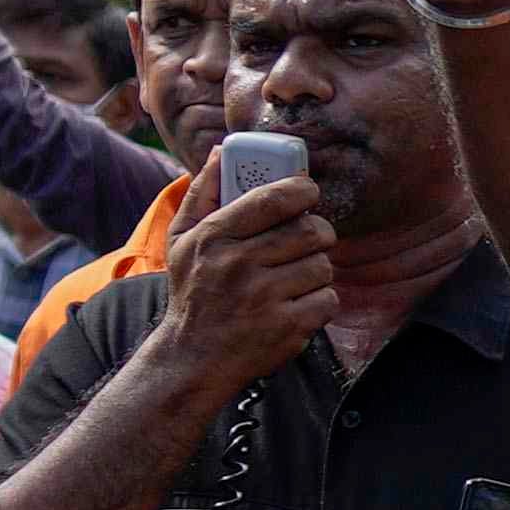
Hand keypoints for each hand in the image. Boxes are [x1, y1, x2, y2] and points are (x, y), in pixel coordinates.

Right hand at [155, 172, 339, 390]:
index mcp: (214, 238)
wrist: (193, 359)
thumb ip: (203, 193)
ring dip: (317, 270)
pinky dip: (320, 301)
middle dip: (318, 233)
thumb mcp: (182, 239)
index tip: (308, 192)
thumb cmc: (193, 292)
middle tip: (309, 239)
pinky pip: (328, 300)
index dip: (302, 189)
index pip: (273, 199)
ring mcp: (264, 298)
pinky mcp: (286, 327)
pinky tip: (298, 303)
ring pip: (322, 266)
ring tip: (296, 276)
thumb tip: (221, 151)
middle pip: (310, 231)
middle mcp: (238, 265)